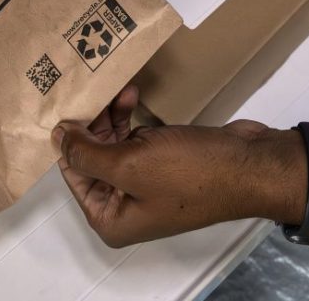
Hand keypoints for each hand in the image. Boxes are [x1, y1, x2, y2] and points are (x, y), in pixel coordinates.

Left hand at [52, 87, 304, 247]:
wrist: (250, 166)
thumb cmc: (191, 173)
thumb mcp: (129, 164)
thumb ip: (86, 154)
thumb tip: (58, 138)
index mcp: (111, 219)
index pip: (73, 173)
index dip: (70, 139)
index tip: (69, 103)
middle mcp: (126, 206)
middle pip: (94, 158)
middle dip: (94, 124)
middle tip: (96, 91)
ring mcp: (148, 185)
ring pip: (116, 144)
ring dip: (114, 116)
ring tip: (121, 91)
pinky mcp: (167, 165)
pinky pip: (138, 140)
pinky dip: (134, 119)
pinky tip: (136, 97)